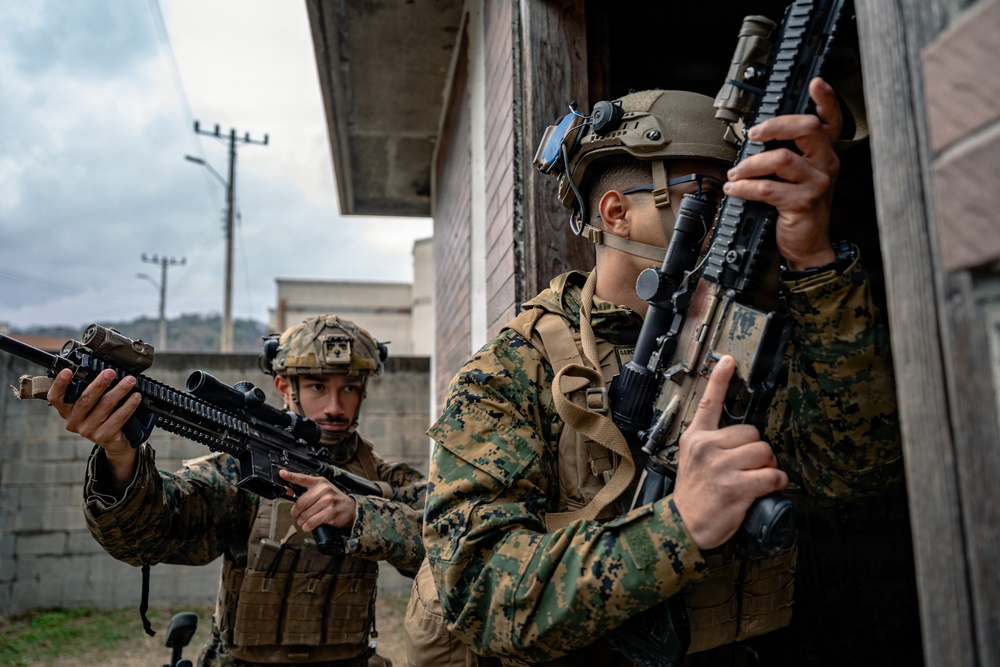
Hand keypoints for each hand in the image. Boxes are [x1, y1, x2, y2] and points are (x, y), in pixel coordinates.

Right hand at [47, 368, 139, 487]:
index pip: (56, 397)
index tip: (67, 371)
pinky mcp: (103, 436)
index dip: (60, 384)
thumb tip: (103, 370)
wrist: (114, 442)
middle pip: (85, 399)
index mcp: (66, 410)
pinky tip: (135, 397)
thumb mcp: (91, 404)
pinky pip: (118, 417)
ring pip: (104, 406)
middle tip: (111, 372)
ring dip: (119, 391)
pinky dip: (128, 405)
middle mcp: (74, 421)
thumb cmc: (102, 416)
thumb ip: (90, 390)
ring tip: (130, 381)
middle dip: (99, 383)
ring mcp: (88, 430)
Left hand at [279, 469, 357, 530]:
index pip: (303, 478)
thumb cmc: (334, 500)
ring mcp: (328, 501)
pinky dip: (307, 526)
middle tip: (297, 515)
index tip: (282, 473)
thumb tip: (289, 491)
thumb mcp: (323, 491)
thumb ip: (308, 491)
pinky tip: (309, 526)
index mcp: (320, 482)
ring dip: (302, 521)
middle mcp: (324, 490)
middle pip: (300, 503)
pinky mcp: (330, 512)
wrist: (351, 509)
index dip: (291, 476)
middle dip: (296, 512)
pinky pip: (312, 522)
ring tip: (305, 522)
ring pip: (305, 514)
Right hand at [671, 356, 787, 549]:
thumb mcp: (690, 460)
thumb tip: (742, 438)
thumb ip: (710, 443)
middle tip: (748, 467)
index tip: (729, 360)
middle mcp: (707, 447)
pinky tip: (766, 488)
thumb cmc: (693, 495)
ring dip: (768, 467)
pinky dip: (776, 482)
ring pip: (765, 451)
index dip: (720, 379)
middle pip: (753, 432)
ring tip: (755, 479)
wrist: (683, 525)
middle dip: (758, 450)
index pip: (708, 402)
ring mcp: (721, 466)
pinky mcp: (736, 485)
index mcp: (696, 437)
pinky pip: (772, 475)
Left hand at [722, 77, 842, 270]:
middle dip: (775, 125)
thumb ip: (785, 156)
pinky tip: (734, 190)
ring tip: (735, 173)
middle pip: (808, 128)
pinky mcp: (803, 203)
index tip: (816, 83)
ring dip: (751, 163)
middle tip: (753, 133)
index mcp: (824, 154)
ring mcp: (817, 183)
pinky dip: (745, 187)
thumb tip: (755, 137)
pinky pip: (768, 188)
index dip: (827, 100)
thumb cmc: (798, 209)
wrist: (808, 246)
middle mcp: (826, 164)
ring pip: (782, 159)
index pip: (831, 121)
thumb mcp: (796, 178)